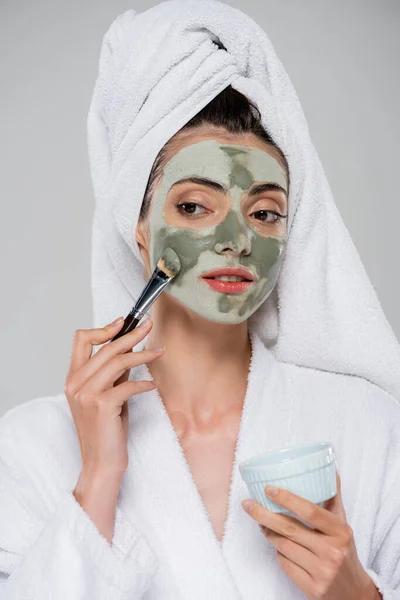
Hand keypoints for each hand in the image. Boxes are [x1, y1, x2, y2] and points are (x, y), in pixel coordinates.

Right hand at [64, 316, 162, 479]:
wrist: (101, 464)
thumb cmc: (106, 431)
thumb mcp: (107, 396)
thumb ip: (113, 374)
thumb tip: (129, 349)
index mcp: (73, 379)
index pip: (81, 340)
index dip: (104, 328)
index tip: (124, 323)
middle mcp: (76, 383)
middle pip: (106, 347)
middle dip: (132, 334)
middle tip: (149, 325)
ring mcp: (87, 394)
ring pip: (118, 361)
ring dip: (143, 354)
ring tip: (159, 352)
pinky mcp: (101, 405)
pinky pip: (127, 384)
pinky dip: (143, 383)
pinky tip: (151, 386)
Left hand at [241, 471, 381, 599]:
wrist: (353, 592)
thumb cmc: (344, 551)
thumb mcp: (342, 524)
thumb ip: (333, 497)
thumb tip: (329, 468)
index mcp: (341, 531)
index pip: (310, 511)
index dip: (287, 499)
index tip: (268, 489)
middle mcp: (333, 551)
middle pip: (289, 529)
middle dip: (264, 515)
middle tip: (248, 504)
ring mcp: (322, 572)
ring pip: (283, 546)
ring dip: (268, 533)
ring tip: (262, 524)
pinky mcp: (312, 589)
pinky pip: (284, 564)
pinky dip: (278, 554)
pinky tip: (279, 547)